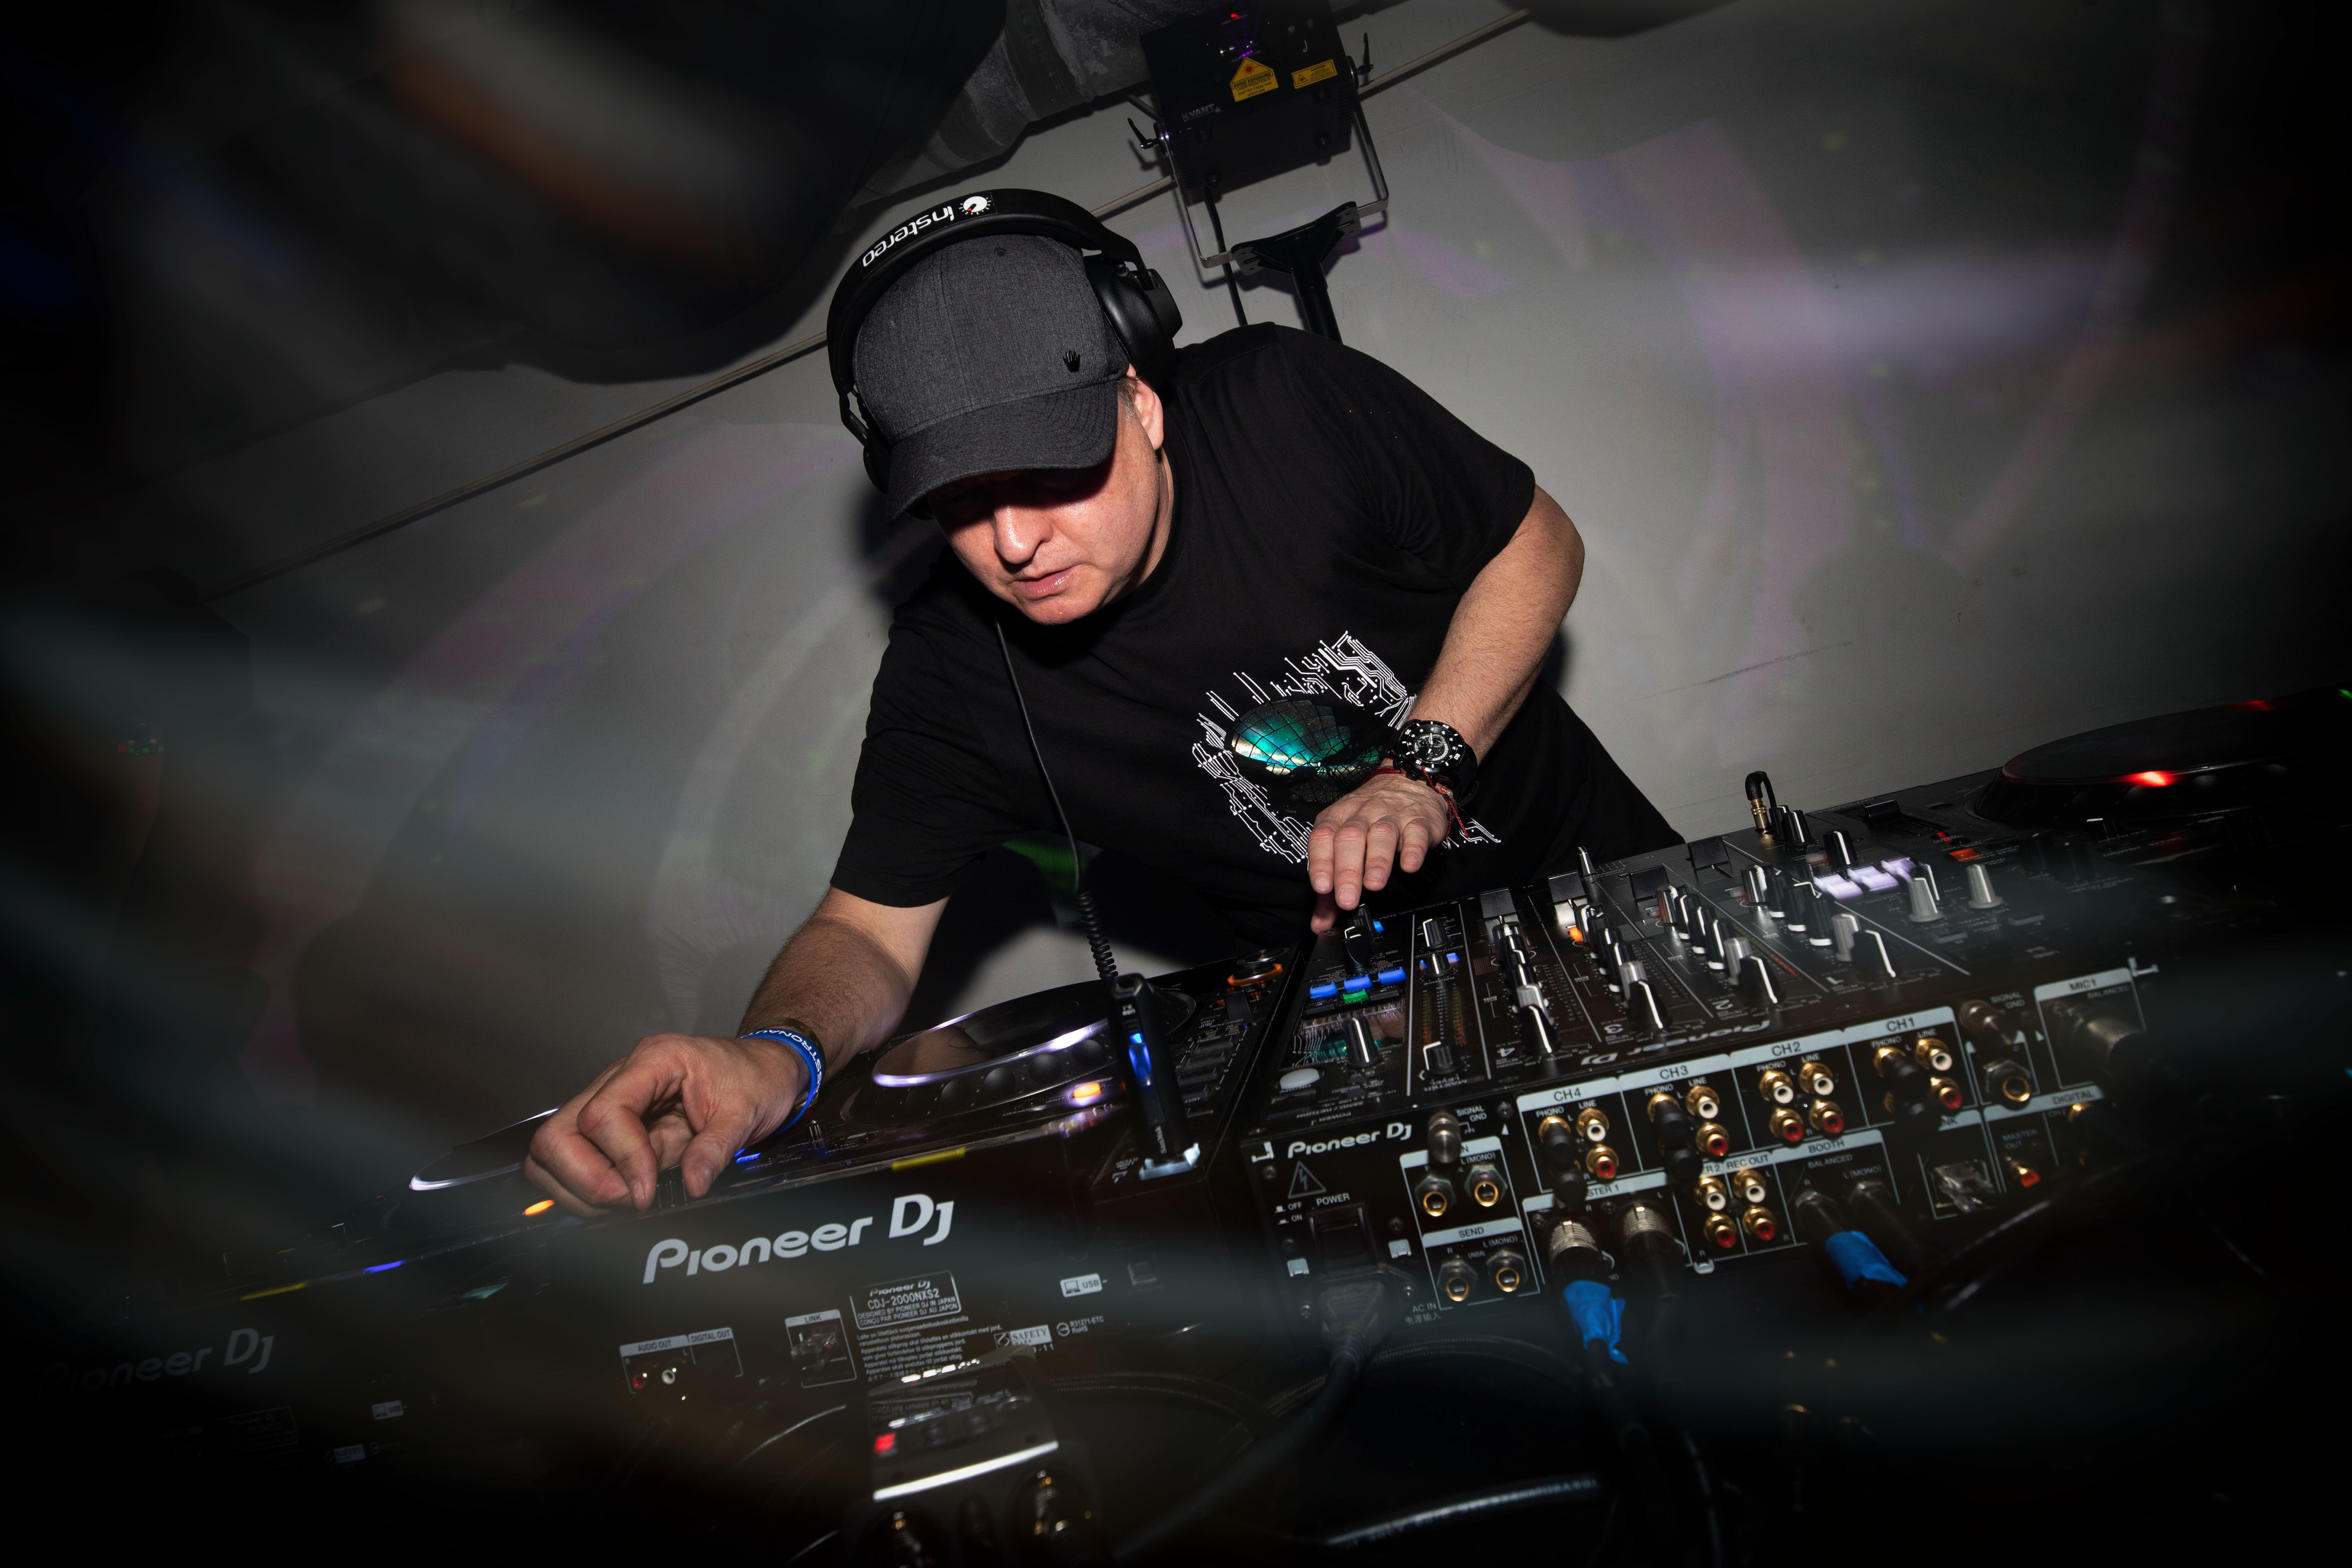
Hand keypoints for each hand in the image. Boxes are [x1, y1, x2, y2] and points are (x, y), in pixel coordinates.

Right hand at [524, 1033, 805, 1215]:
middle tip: (630, 1201)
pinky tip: (620, 1196)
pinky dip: (584, 1186)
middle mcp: (621, 1077)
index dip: (622, 1160)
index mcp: (654, 1060)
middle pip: (560, 1132)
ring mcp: (610, 1100)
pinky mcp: (610, 1126)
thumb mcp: (746, 1113)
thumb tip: (691, 1187)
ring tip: (626, 1202)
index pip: (605, 1112)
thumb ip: (716, 1150)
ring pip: (555, 1147)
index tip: (647, 1192)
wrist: (762, 1068)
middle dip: (587, 1179)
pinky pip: (572, 1158)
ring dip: (580, 1186)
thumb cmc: (753, 1078)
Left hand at [1307, 770, 1449, 932]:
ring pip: (1382, 835)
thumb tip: (1320, 923)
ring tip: (1374, 885)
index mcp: (1338, 818)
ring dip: (1377, 861)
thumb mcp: (1345, 844)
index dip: (1321, 862)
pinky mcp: (1419, 821)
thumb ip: (1332, 887)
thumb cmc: (1370, 818)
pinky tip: (1409, 866)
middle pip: (1351, 838)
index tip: (1321, 887)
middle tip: (1347, 899)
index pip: (1323, 837)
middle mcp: (1362, 815)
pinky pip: (1415, 833)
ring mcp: (1391, 816)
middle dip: (1347, 871)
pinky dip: (1413, 850)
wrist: (1407, 783)